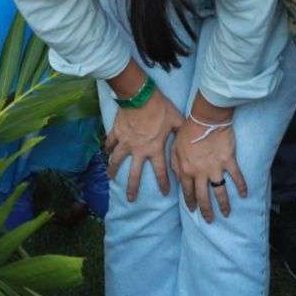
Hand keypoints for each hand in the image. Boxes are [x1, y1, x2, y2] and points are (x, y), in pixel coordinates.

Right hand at [105, 85, 184, 201]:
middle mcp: (139, 150)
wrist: (140, 96)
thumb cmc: (160, 108)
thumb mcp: (176, 119)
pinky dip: (107, 147)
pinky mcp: (116, 132)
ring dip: (112, 169)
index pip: (161, 171)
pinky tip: (105, 152)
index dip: (163, 183)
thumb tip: (190, 137)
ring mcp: (125, 142)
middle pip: (134, 173)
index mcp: (155, 148)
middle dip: (132, 187)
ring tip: (109, 177)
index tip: (164, 193)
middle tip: (130, 199)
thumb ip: (181, 131)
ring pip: (116, 160)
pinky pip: (109, 142)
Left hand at [175, 118, 246, 222]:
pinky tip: (244, 195)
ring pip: (219, 192)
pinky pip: (236, 177)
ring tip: (226, 214)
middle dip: (206, 211)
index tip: (193, 210)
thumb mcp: (174, 148)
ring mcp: (215, 168)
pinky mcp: (228, 161)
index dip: (190, 202)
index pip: (188, 191)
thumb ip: (175, 165)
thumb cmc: (188, 131)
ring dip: (223, 205)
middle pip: (203, 197)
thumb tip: (177, 178)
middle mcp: (200, 173)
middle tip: (209, 220)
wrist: (206, 119)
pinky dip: (241, 186)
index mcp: (186, 170)